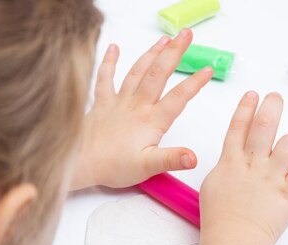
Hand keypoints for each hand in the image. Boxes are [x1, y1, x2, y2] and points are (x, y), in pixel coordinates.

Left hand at [71, 29, 212, 189]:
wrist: (80, 163)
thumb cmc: (113, 166)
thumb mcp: (149, 167)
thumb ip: (172, 159)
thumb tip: (193, 157)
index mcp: (151, 121)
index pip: (178, 98)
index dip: (194, 83)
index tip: (207, 70)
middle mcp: (136, 106)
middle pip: (159, 74)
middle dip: (174, 52)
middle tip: (186, 35)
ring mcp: (118, 102)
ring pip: (138, 71)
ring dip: (152, 53)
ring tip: (165, 40)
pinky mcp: (102, 104)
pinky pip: (105, 78)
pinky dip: (109, 62)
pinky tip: (114, 48)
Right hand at [201, 91, 287, 243]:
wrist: (233, 239)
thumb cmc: (219, 219)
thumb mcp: (213, 187)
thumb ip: (227, 169)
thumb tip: (236, 162)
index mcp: (230, 162)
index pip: (238, 126)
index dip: (246, 107)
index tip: (253, 95)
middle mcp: (253, 164)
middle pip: (264, 124)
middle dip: (272, 105)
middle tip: (276, 98)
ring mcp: (272, 177)